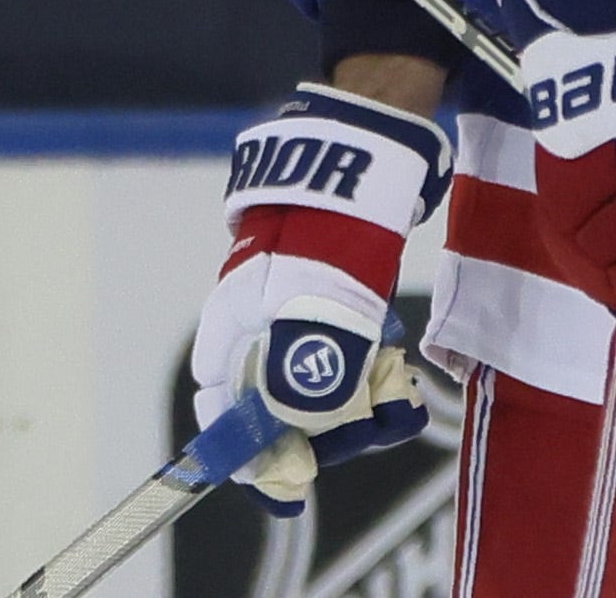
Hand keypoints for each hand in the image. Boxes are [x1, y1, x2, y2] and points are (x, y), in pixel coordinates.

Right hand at [189, 84, 451, 513]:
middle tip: (366, 428)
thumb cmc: (339, 216)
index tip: (287, 482)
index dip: (250, 448)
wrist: (370, 134)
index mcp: (234, 317)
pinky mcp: (329, 266)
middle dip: (317, 419)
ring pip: (313, 358)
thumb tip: (303, 427)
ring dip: (349, 387)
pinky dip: (364, 350)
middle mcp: (253, 304)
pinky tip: (393, 356)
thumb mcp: (328, 300)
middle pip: (272, 386)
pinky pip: (340, 328)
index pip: (223, 403)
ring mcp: (290, 283)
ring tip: (392, 400)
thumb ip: (314, 366)